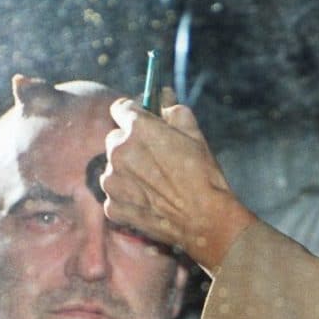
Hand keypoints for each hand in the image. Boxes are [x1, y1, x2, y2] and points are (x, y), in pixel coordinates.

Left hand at [102, 100, 258, 272]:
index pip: (121, 108)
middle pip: (115, 139)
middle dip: (131, 145)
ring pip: (114, 168)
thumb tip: (164, 97)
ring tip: (155, 185)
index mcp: (137, 129)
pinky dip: (128, 198)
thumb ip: (174, 109)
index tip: (142, 121)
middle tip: (155, 159)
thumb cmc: (203, 177)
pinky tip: (150, 202)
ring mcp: (113, 181)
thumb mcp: (195, 134)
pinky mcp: (114, 207)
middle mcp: (118, 152)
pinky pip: (115, 196)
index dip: (133, 113)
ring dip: (128, 172)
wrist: (205, 221)